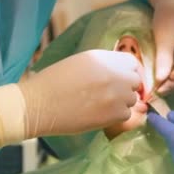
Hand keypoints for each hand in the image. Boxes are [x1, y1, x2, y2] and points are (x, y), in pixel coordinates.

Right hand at [19, 50, 142, 136]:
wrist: (38, 105)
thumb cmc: (51, 83)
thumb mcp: (79, 63)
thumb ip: (101, 66)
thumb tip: (118, 73)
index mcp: (102, 57)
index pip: (131, 62)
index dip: (128, 72)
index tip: (122, 79)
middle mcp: (114, 73)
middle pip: (135, 80)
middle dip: (126, 87)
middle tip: (112, 95)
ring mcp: (116, 94)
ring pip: (131, 99)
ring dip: (121, 103)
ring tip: (101, 106)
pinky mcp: (114, 114)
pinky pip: (125, 115)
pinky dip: (115, 116)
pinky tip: (99, 115)